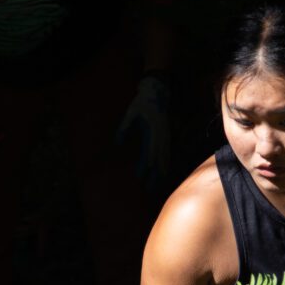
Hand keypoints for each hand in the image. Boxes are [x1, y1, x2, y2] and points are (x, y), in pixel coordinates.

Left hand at [116, 73, 169, 191]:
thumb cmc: (142, 103)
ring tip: (158, 187)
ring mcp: (166, 138)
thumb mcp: (130, 113)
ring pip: (165, 160)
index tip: (139, 178)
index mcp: (152, 133)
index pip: (148, 154)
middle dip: (154, 177)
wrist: (157, 93)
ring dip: (161, 175)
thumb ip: (123, 128)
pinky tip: (164, 174)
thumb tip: (117, 144)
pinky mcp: (167, 138)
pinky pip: (168, 155)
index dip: (144, 167)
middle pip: (158, 161)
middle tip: (149, 191)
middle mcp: (161, 138)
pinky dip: (166, 166)